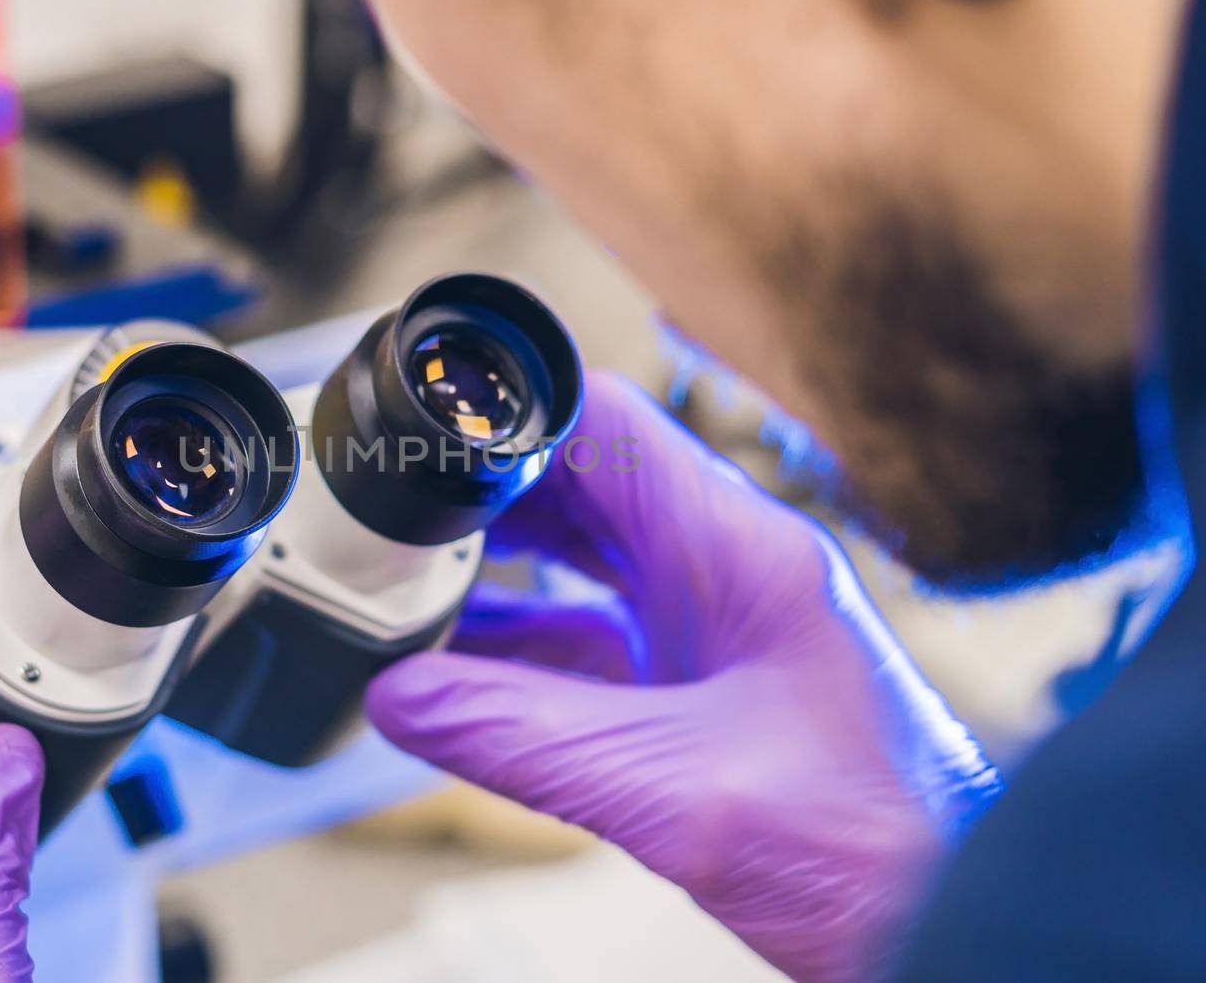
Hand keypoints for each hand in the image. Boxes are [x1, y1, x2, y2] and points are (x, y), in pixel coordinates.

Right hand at [366, 372, 1002, 982]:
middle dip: (486, 498)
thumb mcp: (675, 793)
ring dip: (499, 574)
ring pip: (582, 565)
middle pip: (583, 488)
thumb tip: (403, 698)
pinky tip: (460, 672)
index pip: (608, 426)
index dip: (509, 417)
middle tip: (396, 520)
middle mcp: (727, 572)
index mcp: (740, 554)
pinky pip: (591, 641)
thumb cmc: (870, 852)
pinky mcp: (700, 687)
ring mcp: (714, 627)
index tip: (428, 437)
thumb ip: (527, 742)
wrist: (944, 923)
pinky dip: (522, 649)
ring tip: (408, 589)